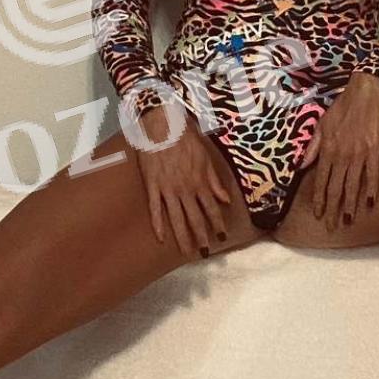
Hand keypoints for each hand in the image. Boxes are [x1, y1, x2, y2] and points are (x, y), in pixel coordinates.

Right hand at [134, 106, 232, 258]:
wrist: (162, 125)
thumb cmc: (184, 137)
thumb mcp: (205, 157)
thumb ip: (214, 181)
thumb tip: (225, 200)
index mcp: (200, 182)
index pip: (212, 209)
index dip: (217, 224)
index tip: (222, 238)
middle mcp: (185, 189)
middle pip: (195, 218)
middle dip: (201, 237)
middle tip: (205, 254)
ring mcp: (168, 189)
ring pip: (177, 218)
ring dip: (183, 237)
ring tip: (187, 252)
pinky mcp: (152, 185)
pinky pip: (155, 209)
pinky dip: (158, 224)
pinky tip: (161, 238)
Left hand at [304, 71, 378, 233]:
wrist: (367, 92)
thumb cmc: (343, 107)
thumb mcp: (322, 124)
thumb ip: (312, 147)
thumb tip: (300, 165)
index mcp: (327, 148)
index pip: (320, 180)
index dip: (318, 198)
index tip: (317, 214)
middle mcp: (341, 154)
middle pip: (335, 187)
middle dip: (332, 208)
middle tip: (330, 226)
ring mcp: (359, 153)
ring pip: (352, 184)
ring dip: (350, 204)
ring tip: (347, 220)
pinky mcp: (375, 149)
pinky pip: (373, 173)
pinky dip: (372, 188)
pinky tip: (371, 202)